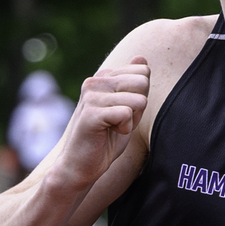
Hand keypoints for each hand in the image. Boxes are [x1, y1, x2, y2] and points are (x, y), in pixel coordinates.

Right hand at [58, 58, 149, 186]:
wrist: (81, 166)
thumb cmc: (105, 141)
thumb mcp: (127, 110)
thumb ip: (135, 86)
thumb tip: (142, 59)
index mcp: (103, 78)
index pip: (143, 73)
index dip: (139, 99)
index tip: (122, 113)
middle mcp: (95, 81)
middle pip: (142, 82)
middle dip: (138, 108)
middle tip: (118, 122)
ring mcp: (91, 95)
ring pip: (138, 99)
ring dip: (131, 121)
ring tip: (112, 129)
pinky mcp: (91, 112)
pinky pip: (126, 113)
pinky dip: (124, 129)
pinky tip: (108, 134)